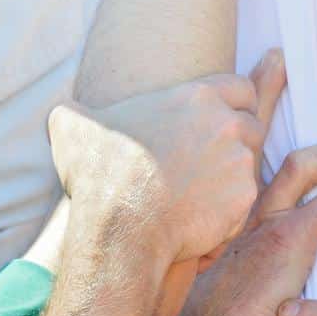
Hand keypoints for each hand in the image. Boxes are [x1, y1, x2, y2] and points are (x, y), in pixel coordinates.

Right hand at [49, 50, 285, 266]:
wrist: (120, 227)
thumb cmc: (98, 175)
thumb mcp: (73, 128)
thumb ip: (77, 112)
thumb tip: (64, 113)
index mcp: (196, 97)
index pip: (241, 88)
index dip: (236, 104)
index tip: (223, 121)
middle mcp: (225, 123)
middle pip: (252, 125)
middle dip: (238, 142)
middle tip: (212, 163)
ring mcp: (239, 160)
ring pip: (249, 165)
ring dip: (232, 178)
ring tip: (200, 196)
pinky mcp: (243, 197)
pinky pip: (244, 203)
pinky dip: (228, 213)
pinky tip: (200, 222)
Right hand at [171, 140, 316, 315]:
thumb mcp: (233, 298)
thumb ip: (252, 280)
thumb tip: (280, 290)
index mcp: (236, 228)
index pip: (264, 178)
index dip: (300, 170)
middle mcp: (246, 215)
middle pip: (288, 160)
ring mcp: (264, 222)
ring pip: (305, 164)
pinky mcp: (286, 238)